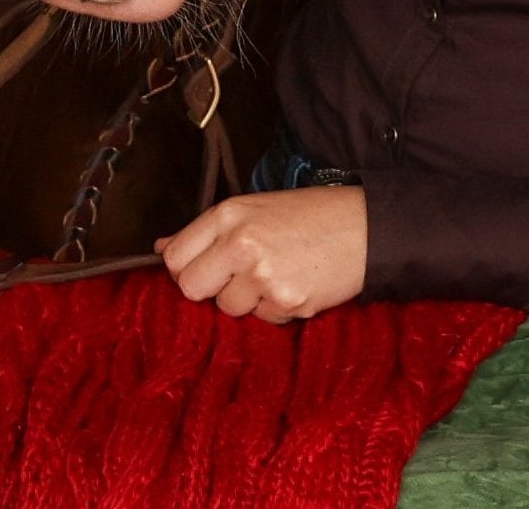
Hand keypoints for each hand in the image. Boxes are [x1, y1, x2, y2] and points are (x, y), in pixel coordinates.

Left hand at [156, 187, 366, 322]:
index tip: (205, 268)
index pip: (176, 257)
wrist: (367, 227)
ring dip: (248, 300)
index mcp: (230, 213)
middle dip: (213, 289)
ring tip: (278, 273)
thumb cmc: (311, 215)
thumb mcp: (256, 208)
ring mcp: (262, 275)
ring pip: (228, 309)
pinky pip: (262, 319)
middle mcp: (241, 243)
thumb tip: (161, 249)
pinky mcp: (285, 303)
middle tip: (242, 275)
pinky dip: (275, 309)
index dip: (188, 268)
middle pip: (192, 288)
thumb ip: (208, 230)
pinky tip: (296, 284)